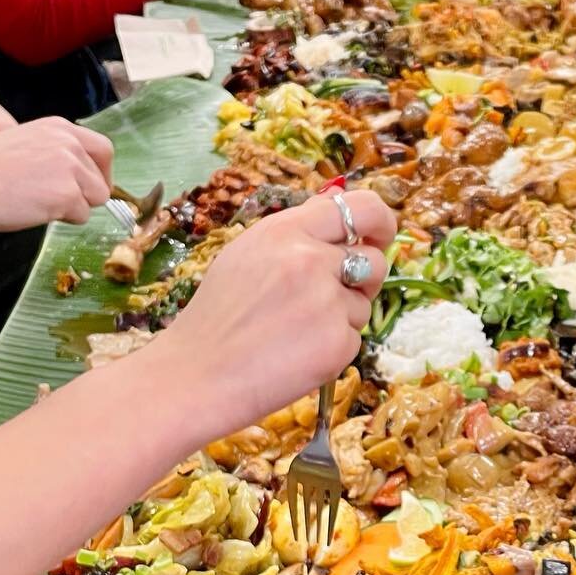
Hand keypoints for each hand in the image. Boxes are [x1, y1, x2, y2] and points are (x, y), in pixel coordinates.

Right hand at [0, 118, 113, 232]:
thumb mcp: (25, 144)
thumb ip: (54, 153)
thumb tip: (77, 175)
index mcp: (58, 127)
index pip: (102, 148)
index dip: (100, 171)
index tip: (90, 186)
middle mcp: (69, 142)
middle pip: (102, 177)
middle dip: (90, 193)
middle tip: (66, 203)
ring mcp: (71, 167)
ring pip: (95, 198)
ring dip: (74, 207)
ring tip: (40, 203)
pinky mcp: (68, 193)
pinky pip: (81, 216)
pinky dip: (61, 219)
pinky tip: (35, 210)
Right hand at [148, 188, 397, 436]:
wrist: (195, 375)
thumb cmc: (217, 317)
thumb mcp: (247, 254)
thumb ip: (296, 231)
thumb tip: (337, 199)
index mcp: (286, 231)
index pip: (360, 207)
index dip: (381, 222)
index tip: (379, 236)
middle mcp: (310, 259)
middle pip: (374, 258)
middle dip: (366, 277)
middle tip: (339, 294)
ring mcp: (326, 302)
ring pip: (363, 304)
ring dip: (341, 317)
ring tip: (295, 331)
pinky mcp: (337, 343)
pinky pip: (353, 339)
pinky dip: (332, 349)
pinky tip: (295, 355)